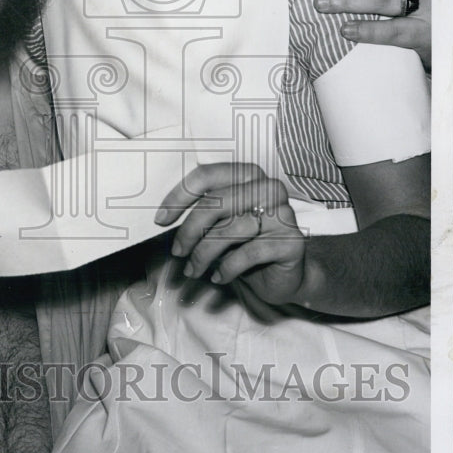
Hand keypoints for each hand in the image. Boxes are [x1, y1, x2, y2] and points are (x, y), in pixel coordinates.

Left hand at [155, 163, 305, 304]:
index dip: (179, 197)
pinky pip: (249, 253)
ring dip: (205, 254)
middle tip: (178, 252)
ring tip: (194, 269)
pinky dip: (228, 268)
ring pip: (231, 230)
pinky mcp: (291, 242)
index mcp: (247, 175)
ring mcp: (283, 214)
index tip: (161, 220)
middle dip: (190, 231)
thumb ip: (201, 213)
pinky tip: (219, 277)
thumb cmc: (245, 245)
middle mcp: (268, 188)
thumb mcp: (219, 225)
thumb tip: (162, 218)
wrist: (283, 275)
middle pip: (217, 203)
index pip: (207, 176)